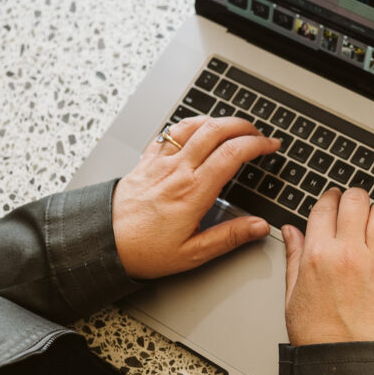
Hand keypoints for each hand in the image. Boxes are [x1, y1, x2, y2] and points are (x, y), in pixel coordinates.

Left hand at [112, 115, 280, 278]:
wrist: (103, 243)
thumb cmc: (143, 251)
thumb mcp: (192, 253)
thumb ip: (229, 237)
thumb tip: (258, 227)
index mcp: (193, 192)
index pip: (232, 154)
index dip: (257, 145)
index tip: (271, 146)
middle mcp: (178, 171)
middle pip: (216, 130)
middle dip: (244, 127)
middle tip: (259, 135)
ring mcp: (161, 162)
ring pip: (194, 125)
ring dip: (219, 121)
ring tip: (234, 128)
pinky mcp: (147, 161)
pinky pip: (170, 132)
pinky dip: (190, 124)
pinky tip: (197, 129)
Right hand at [281, 188, 373, 345]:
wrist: (342, 363)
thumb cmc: (316, 334)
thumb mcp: (292, 292)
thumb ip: (294, 255)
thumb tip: (291, 231)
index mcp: (318, 254)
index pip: (326, 205)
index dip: (330, 197)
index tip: (333, 199)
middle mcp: (348, 254)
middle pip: (357, 201)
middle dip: (354, 198)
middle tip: (354, 204)